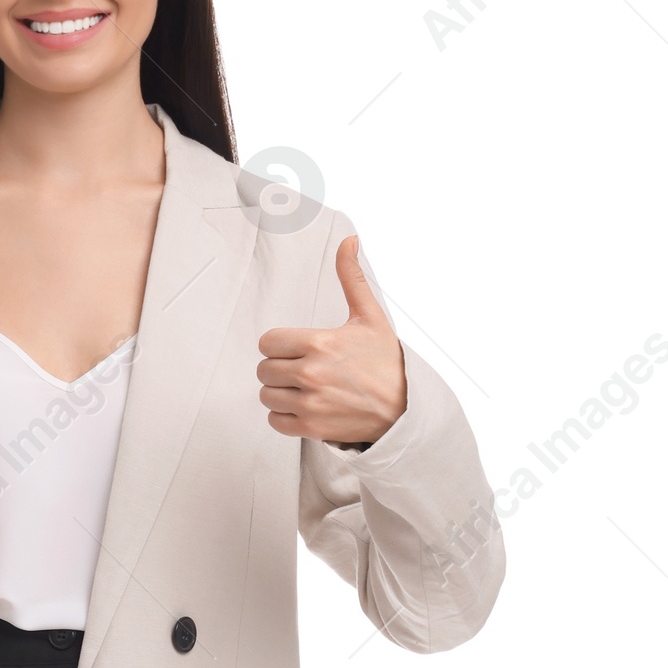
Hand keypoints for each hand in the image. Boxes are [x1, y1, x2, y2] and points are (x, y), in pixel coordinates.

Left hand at [257, 235, 406, 445]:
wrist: (404, 409)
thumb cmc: (386, 362)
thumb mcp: (370, 316)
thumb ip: (351, 278)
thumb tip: (349, 240)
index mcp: (319, 343)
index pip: (267, 342)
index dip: (278, 345)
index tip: (295, 349)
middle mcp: (310, 373)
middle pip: (263, 369)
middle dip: (278, 368)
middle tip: (301, 370)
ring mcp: (309, 403)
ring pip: (266, 395)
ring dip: (279, 393)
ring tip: (302, 389)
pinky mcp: (310, 427)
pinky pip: (274, 420)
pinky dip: (283, 416)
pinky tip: (303, 407)